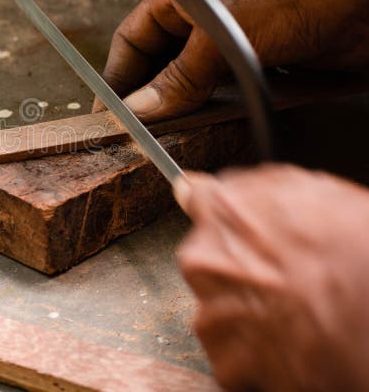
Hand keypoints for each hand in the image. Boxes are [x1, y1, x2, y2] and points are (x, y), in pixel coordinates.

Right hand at [96, 0, 368, 120]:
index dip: (116, 75)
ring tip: (163, 135)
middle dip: (145, 95)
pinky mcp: (259, 62)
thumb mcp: (222, 36)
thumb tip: (142, 108)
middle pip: (158, 63)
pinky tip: (203, 127)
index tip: (104, 112)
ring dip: (179, 106)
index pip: (132, 38)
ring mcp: (231, 39)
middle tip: (130, 131)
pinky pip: (223, 91)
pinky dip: (212, 109)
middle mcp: (201, 16)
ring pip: (189, 80)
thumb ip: (179, 77)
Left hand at [174, 164, 368, 389]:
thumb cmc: (356, 251)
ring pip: (218, 308)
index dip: (215, 212)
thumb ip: (255, 189)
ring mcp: (211, 313)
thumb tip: (207, 185)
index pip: (194, 196)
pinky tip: (290, 344)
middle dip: (238, 268)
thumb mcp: (315, 193)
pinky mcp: (226, 361)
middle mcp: (203, 260)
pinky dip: (255, 354)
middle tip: (284, 279)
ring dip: (246, 312)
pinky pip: (233, 355)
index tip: (221, 220)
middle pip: (208, 260)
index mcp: (223, 213)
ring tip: (293, 314)